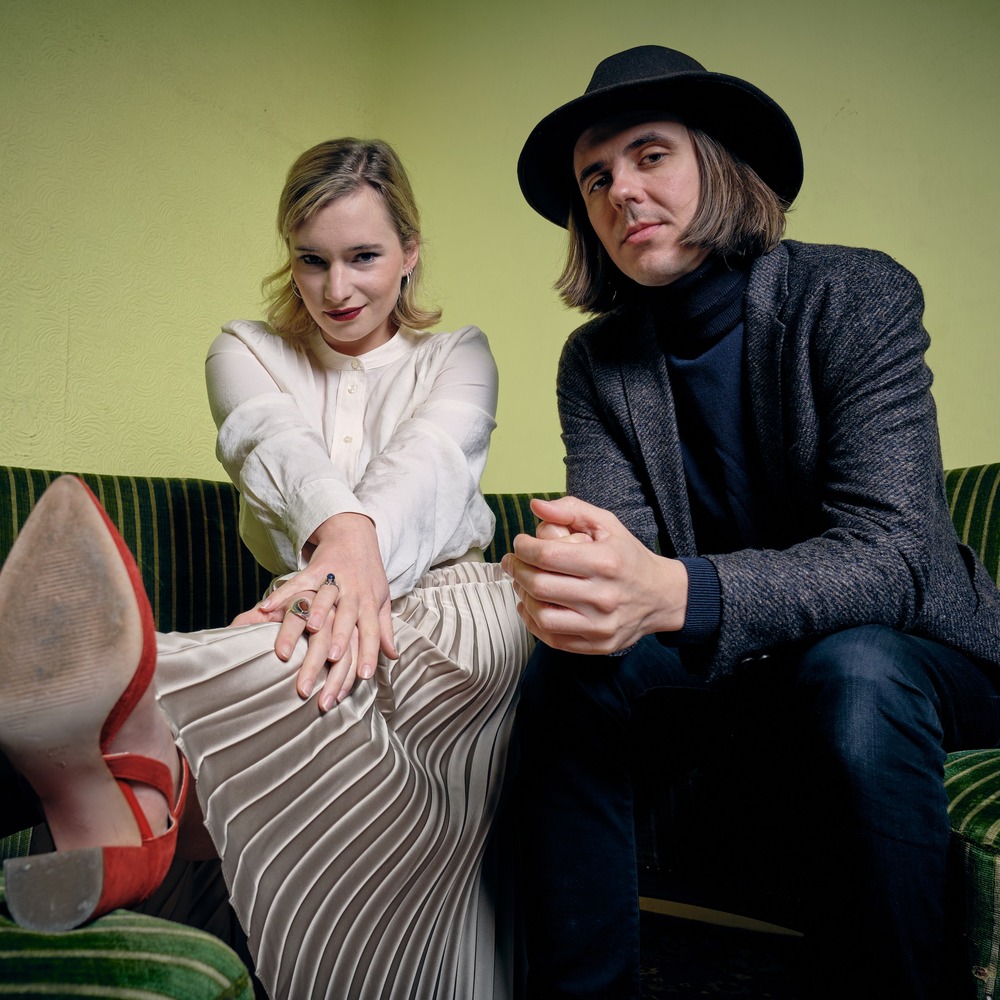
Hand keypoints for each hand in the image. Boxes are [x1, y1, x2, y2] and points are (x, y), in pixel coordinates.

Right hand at [250, 513, 397, 710]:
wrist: (355, 534)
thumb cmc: (368, 575)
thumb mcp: (380, 599)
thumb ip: (384, 629)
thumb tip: (392, 656)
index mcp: (369, 604)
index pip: (372, 632)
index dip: (369, 653)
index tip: (364, 676)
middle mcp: (353, 593)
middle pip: (347, 619)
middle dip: (341, 639)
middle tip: (334, 660)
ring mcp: (334, 579)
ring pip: (325, 599)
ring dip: (318, 613)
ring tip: (310, 630)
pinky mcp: (314, 568)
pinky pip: (297, 582)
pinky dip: (282, 594)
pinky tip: (265, 608)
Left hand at [500, 496, 687, 653]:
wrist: (661, 596)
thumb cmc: (627, 557)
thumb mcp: (607, 524)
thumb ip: (571, 510)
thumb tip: (536, 506)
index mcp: (605, 562)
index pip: (547, 555)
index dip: (524, 547)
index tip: (520, 543)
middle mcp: (604, 596)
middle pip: (540, 585)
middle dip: (518, 570)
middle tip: (514, 562)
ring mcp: (601, 625)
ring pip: (542, 615)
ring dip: (523, 597)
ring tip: (522, 583)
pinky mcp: (598, 645)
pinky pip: (552, 638)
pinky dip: (533, 621)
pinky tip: (531, 605)